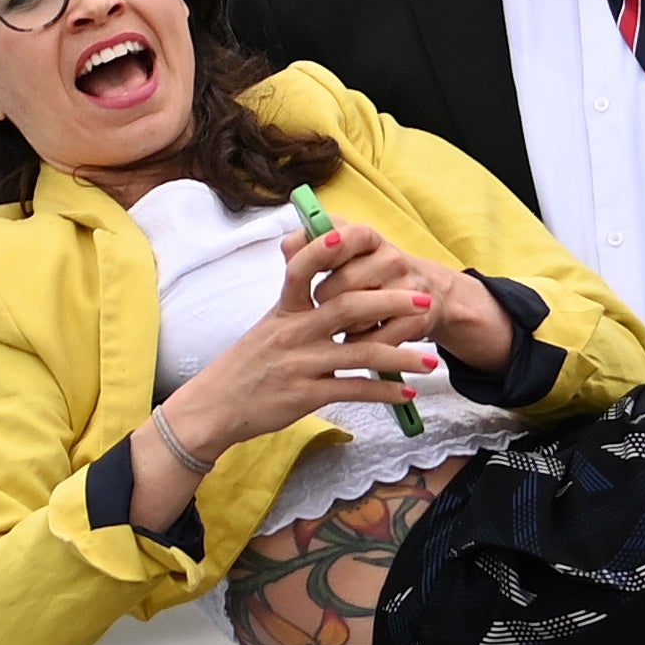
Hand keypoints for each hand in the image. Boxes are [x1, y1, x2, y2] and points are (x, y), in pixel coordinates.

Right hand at [164, 223, 438, 454]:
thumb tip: (323, 280)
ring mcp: (301, 363)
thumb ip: (296, 306)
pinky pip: (354, 389)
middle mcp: (293, 332)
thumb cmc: (245, 367)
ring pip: (361, 351)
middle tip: (424, 298)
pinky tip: (405, 392)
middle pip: (349, 306)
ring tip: (430, 361)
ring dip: (402, 355)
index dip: (325, 250)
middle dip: (392, 301)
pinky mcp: (306, 394)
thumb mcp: (266, 328)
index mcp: (283, 310)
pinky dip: (384, 392)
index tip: (352, 236)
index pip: (302, 268)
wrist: (214, 408)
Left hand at [303, 221, 515, 373]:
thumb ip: (310, 245)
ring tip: (340, 324)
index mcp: (368, 238)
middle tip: (320, 307)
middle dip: (324, 299)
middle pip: (345, 281)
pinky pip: (374, 338)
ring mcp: (407, 287)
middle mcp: (391, 257)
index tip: (307, 267)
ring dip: (341, 324)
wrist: (428, 294)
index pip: (347, 235)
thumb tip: (288, 246)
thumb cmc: (369, 274)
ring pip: (359, 313)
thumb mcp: (343, 253)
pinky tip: (354, 339)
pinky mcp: (417, 317)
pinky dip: (358, 343)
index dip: (324, 249)